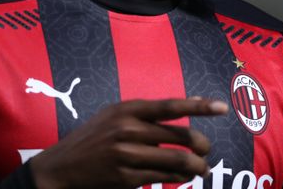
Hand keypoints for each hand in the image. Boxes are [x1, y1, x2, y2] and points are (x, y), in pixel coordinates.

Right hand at [29, 98, 227, 188]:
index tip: (222, 107)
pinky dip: (179, 178)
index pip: (170, 106)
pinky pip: (163, 177)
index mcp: (127, 109)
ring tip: (203, 169)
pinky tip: (183, 177)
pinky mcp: (126, 178)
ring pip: (177, 160)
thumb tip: (189, 104)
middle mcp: (128, 129)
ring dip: (197, 166)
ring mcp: (126, 155)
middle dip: (201, 145)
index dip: (199, 106)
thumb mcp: (114, 115)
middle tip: (207, 150)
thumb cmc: (93, 139)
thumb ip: (148, 112)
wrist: (60, 168)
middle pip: (180, 136)